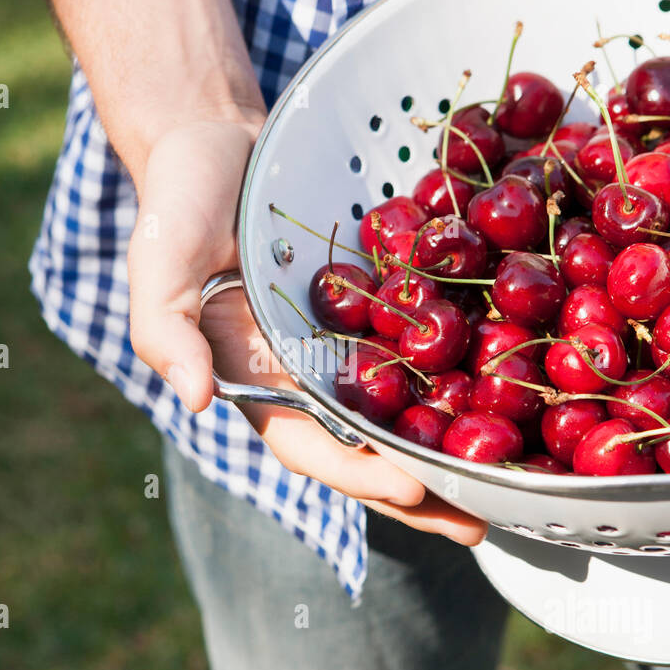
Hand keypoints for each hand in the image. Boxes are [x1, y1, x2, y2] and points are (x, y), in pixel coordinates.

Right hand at [128, 114, 487, 543]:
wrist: (217, 145)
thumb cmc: (178, 207)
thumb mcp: (158, 263)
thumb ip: (167, 331)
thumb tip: (197, 400)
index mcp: (258, 385)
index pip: (309, 445)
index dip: (357, 472)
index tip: (410, 487)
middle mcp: (309, 379)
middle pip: (368, 451)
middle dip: (420, 494)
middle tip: (479, 524)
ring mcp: (348, 347)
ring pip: (404, 413)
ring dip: (451, 452)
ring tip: (506, 485)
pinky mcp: (380, 308)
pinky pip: (423, 348)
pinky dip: (463, 376)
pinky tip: (512, 393)